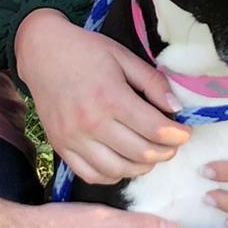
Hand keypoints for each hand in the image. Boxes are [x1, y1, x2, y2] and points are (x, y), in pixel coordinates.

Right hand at [16, 9, 188, 183]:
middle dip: (165, 152)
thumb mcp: (124, 57)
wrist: (42, 52)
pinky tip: (123, 162)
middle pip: (141, 154)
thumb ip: (152, 82)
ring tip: (150, 154)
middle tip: (171, 144)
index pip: (155, 130)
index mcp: (111, 97)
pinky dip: (114, 175)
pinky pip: (92, 175)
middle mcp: (91, 123)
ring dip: (142, 167)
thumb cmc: (86, 51)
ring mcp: (73, 139)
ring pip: (119, 170)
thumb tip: (176, 108)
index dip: (178, 135)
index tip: (185, 132)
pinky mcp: (61, 147)